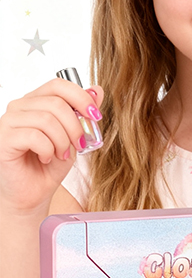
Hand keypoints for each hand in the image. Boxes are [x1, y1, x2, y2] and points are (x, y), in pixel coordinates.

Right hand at [0, 80, 102, 214]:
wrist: (33, 192)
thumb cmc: (50, 165)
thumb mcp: (74, 136)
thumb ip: (83, 113)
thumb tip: (97, 90)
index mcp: (36, 101)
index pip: (58, 85)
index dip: (81, 98)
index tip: (96, 116)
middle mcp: (19, 107)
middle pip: (56, 103)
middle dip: (75, 127)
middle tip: (79, 145)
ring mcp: (8, 122)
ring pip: (46, 119)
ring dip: (62, 141)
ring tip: (61, 154)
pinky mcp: (3, 139)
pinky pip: (34, 136)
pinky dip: (48, 150)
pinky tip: (47, 158)